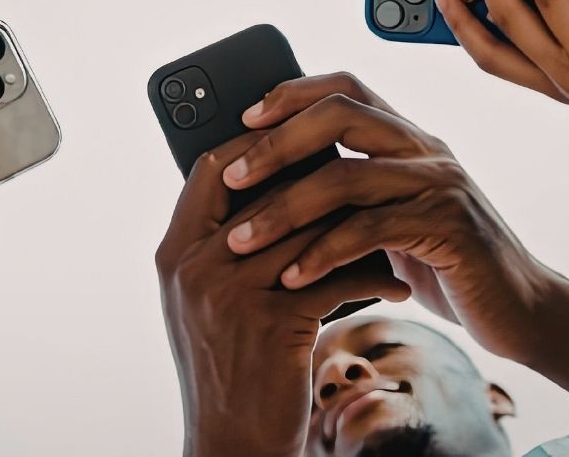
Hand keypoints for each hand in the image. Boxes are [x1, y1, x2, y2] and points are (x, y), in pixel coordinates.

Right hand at [156, 134, 401, 454]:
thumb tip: (273, 190)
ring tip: (392, 228)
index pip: (213, 167)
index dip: (260, 145)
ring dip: (358, 228)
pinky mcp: (271, 324)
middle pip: (267, 190)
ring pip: (307, 230)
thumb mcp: (206, 304)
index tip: (303, 141)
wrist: (231, 446)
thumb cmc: (229, 372)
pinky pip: (334, 278)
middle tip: (367, 178)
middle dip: (322, 183)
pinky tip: (394, 283)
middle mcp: (194, 266)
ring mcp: (230, 293)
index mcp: (174, 254)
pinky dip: (372, 277)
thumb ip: (223, 248)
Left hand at [220, 72, 567, 364]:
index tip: (243, 117)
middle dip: (276, 142)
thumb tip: (270, 181)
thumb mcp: (390, 217)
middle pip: (339, 113)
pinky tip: (292, 277)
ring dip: (284, 208)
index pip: (345, 87)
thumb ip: (349, 194)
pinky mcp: (449, 228)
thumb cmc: (443, 264)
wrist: (521, 311)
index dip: (291, 94)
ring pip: (346, 175)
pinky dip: (323, 254)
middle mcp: (425, 149)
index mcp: (407, 138)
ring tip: (242, 241)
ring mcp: (439, 185)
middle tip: (231, 177)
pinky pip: (370, 230)